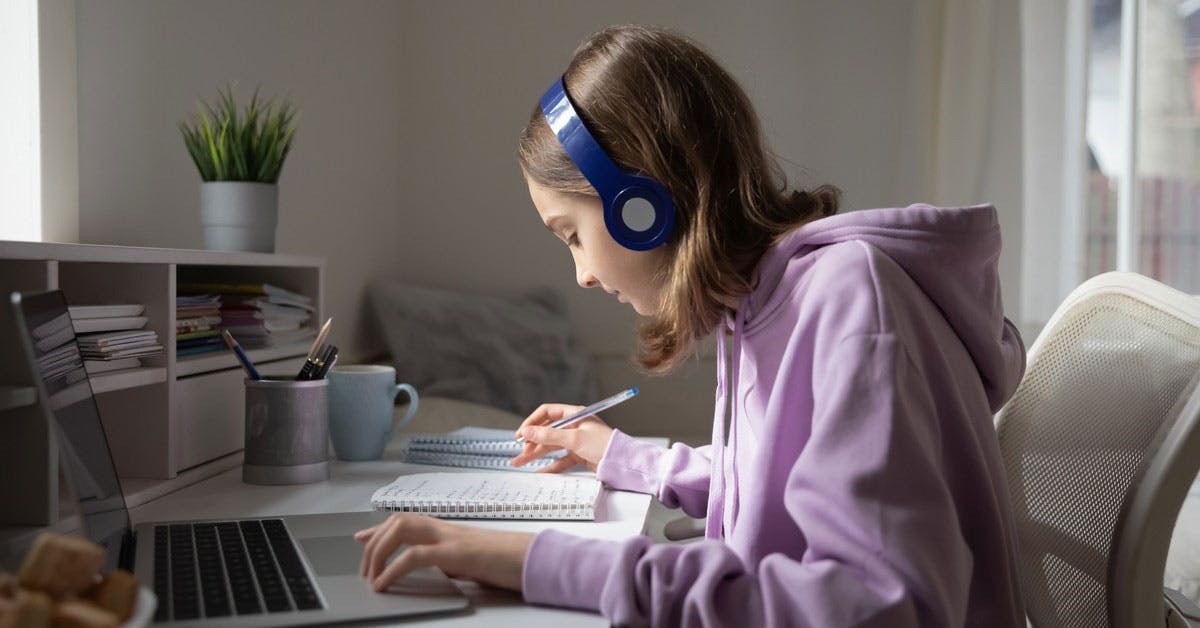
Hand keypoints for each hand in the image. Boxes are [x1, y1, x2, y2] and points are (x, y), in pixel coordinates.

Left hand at [356, 514, 533, 591]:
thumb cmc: (507, 562)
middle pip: (398, 521)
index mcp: (449, 530)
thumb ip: (450, 561)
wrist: (534, 559)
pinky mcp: (455, 552)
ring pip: (402, 529)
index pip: (407, 521)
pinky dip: (393, 570)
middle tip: (364, 570)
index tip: (361, 537)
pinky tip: (384, 584)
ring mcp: (450, 537)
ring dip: (379, 552)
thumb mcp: (471, 562)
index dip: (380, 528)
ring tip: (371, 577)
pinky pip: (414, 556)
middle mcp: (446, 528)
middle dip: (374, 543)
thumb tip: (435, 570)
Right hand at [511, 403, 614, 471]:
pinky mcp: (579, 454)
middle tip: (519, 452)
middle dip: (532, 442)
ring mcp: (576, 440)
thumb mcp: (574, 439)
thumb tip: (528, 432)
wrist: (623, 462)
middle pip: (547, 431)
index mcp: (575, 414)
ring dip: (536, 454)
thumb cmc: (605, 444)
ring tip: (521, 462)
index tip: (521, 434)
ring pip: (551, 446)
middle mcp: (574, 426)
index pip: (548, 413)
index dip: (532, 422)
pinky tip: (540, 471)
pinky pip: (560, 459)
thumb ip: (549, 436)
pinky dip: (550, 465)